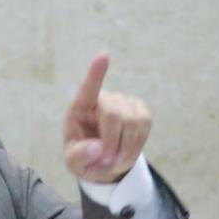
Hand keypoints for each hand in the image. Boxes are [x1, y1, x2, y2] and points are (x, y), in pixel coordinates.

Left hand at [63, 53, 151, 183]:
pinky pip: (145, 124)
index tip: (103, 56)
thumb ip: (79, 156)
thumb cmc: (84, 157)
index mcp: (80, 108)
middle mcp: (103, 99)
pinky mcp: (140, 110)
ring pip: (133, 120)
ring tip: (116, 161)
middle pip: (114, 113)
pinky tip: (127, 152)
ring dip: (126, 146)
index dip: (96, 73)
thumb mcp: (73, 162)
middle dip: (113, 141)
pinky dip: (137, 143)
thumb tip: (97, 148)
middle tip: (108, 162)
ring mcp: (124, 102)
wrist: (104, 162)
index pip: (88, 88)